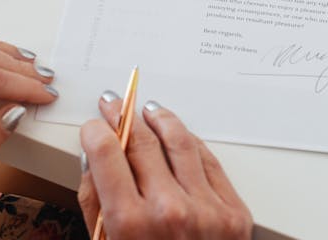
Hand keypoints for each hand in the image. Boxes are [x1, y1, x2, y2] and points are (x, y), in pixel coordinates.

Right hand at [78, 94, 252, 238]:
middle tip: (115, 104)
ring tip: (149, 110)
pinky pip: (209, 162)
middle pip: (142, 141)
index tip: (93, 125)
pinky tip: (179, 135)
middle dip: (124, 116)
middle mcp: (170, 211)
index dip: (97, 131)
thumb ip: (95, 202)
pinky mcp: (234, 213)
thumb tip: (94, 158)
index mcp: (130, 223)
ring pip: (180, 142)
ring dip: (161, 119)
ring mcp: (207, 210)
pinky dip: (190, 143)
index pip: (107, 153)